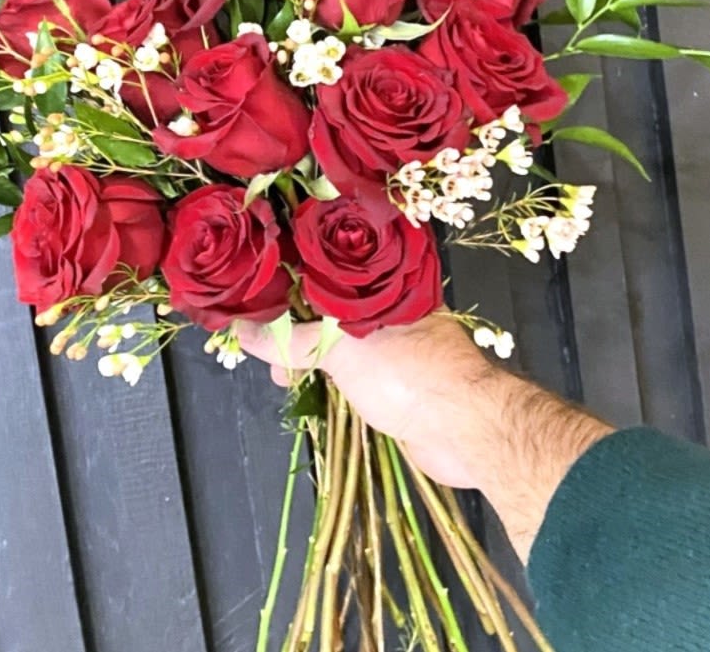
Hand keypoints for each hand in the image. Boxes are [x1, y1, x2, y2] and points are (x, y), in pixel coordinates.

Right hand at [235, 313, 612, 559]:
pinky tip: (315, 393)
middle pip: (335, 315)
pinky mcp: (401, 389)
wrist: (466, 431)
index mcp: (388, 291)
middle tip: (268, 351)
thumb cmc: (410, 375)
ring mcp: (400, 354)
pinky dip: (334, 385)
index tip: (262, 304)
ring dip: (315, 363)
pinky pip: (357, 379)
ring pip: (345, 350)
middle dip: (299, 331)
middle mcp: (396, 316)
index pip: (332, 278)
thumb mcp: (343, 350)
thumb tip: (243, 331)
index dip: (295, 288)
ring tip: (283, 376)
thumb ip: (294, 341)